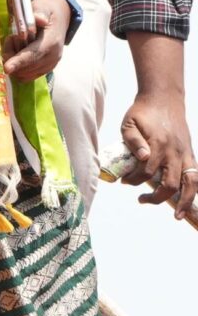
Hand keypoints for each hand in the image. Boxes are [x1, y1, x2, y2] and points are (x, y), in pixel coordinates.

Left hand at [3, 0, 66, 81]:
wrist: (59, 19)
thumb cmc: (46, 12)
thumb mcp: (43, 7)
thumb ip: (40, 12)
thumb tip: (39, 19)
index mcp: (52, 41)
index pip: (35, 54)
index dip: (20, 62)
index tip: (6, 68)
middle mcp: (53, 56)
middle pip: (28, 67)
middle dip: (11, 58)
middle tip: (9, 39)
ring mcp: (51, 64)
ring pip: (26, 74)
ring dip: (14, 63)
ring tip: (14, 44)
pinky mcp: (46, 68)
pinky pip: (28, 75)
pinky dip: (18, 68)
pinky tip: (17, 53)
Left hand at [119, 85, 197, 220]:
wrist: (164, 100)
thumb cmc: (143, 113)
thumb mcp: (129, 123)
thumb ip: (133, 141)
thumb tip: (141, 158)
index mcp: (158, 145)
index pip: (146, 172)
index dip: (134, 181)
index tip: (124, 182)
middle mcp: (174, 152)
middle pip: (169, 184)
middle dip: (155, 198)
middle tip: (141, 200)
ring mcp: (185, 154)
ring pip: (190, 184)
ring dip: (183, 202)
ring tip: (176, 215)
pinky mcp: (191, 154)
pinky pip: (196, 176)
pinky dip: (193, 190)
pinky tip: (186, 200)